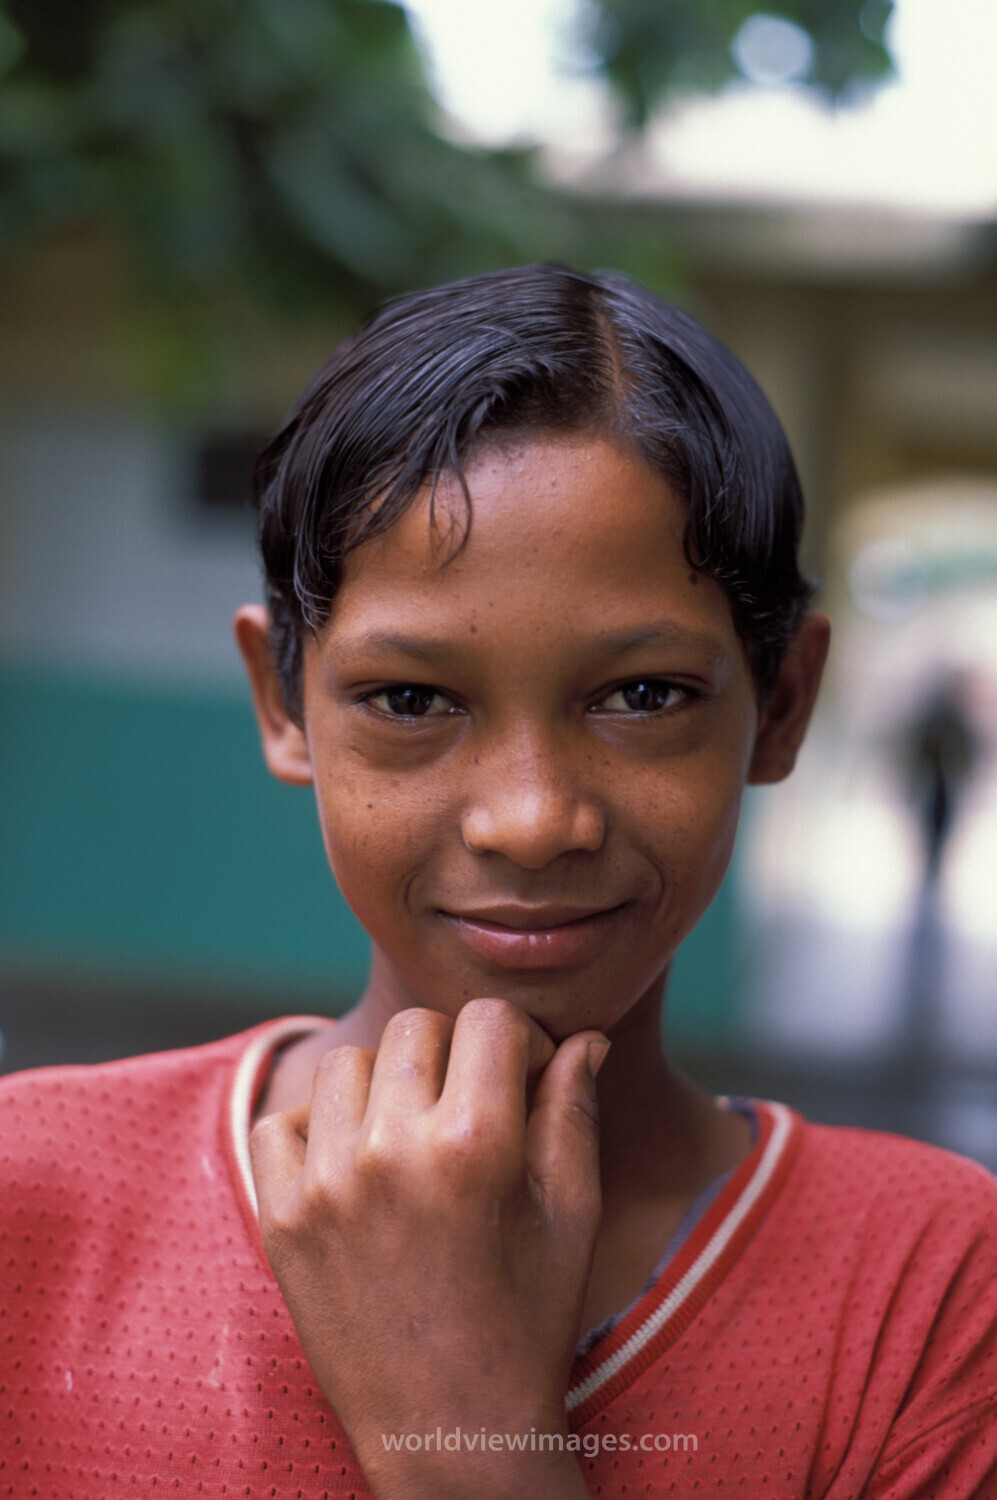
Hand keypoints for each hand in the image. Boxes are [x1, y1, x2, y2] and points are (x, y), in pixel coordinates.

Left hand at [250, 998, 607, 1498]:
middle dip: (454, 1053)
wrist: (450, 1431)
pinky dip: (317, 1128)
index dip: (517, 1038)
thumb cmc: (527, 1320)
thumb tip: (583, 1038)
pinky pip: (283, 1123)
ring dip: (385, 1084)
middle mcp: (391, 1152)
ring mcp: (326, 1185)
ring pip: (348, 1064)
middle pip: (415, 1029)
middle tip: (470, 1107)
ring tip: (411, 1135)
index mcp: (474, 1144)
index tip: (522, 1075)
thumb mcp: (572, 1213)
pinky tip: (356, 1165)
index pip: (489, 1019)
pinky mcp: (281, 1220)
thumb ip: (573, 1110)